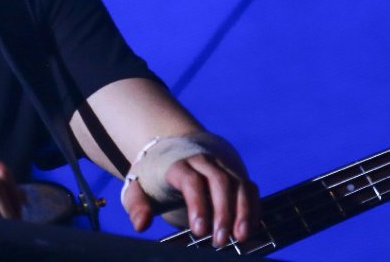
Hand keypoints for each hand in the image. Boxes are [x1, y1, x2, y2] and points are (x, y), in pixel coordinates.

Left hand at [122, 153, 259, 246]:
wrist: (172, 149)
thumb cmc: (154, 175)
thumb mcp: (137, 187)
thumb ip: (136, 205)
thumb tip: (140, 225)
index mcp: (177, 163)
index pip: (190, 180)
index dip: (197, 204)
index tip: (198, 230)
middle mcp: (203, 161)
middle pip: (219, 181)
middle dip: (222, 212)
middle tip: (219, 241)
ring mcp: (221, 166)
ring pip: (238, 183)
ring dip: (243, 211)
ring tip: (240, 237)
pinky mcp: (235, 174)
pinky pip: (249, 189)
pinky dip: (253, 208)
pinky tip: (248, 229)